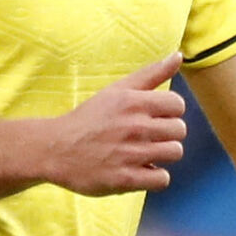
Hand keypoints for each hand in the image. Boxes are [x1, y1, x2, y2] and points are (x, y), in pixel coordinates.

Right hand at [42, 53, 187, 194]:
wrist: (55, 149)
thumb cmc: (90, 118)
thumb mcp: (117, 90)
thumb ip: (151, 73)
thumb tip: (178, 55)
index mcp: (132, 102)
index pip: (177, 104)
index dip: (169, 112)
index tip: (154, 117)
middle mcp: (134, 127)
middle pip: (180, 130)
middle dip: (167, 133)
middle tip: (147, 136)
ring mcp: (130, 154)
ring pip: (175, 153)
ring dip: (162, 154)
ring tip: (144, 153)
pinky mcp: (125, 179)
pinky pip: (162, 179)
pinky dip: (155, 176)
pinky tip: (141, 169)